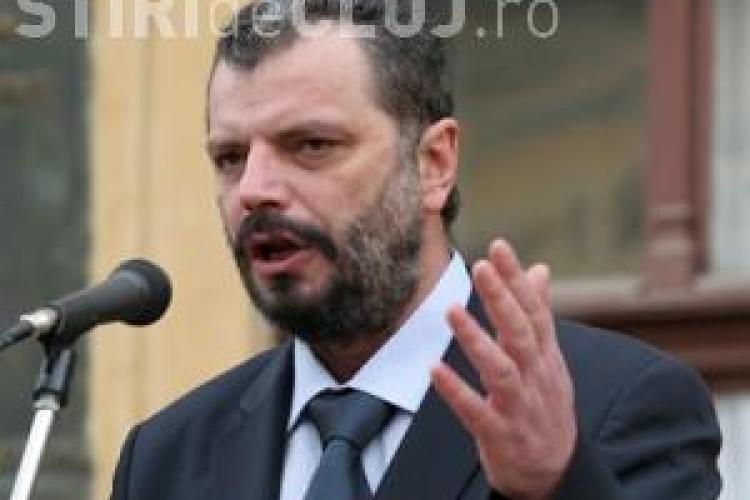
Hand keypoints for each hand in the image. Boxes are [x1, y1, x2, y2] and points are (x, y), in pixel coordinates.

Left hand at [431, 240, 575, 499]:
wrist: (556, 471)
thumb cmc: (545, 403)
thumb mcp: (548, 358)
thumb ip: (538, 313)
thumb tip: (539, 269)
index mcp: (545, 355)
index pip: (534, 311)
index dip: (517, 279)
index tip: (498, 247)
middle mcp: (535, 377)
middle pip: (521, 334)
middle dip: (502, 300)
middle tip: (481, 267)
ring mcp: (519, 407)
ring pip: (501, 371)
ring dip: (477, 341)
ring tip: (451, 311)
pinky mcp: (500, 435)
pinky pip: (476, 412)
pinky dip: (456, 391)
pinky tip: (434, 370)